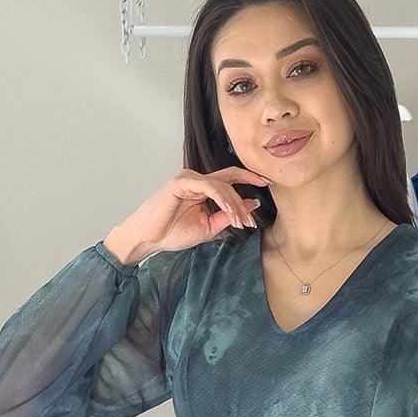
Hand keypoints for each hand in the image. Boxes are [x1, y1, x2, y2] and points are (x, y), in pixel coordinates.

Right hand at [108, 166, 270, 262]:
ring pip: (222, 185)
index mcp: (204, 188)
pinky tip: (230, 212)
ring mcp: (189, 178)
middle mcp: (198, 180)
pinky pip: (209, 187)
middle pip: (230, 178)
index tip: (267, 185)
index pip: (231, 178)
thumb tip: (251, 204)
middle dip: (247, 192)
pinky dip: (222, 199)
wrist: (150, 238)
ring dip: (235, 204)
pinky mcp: (182, 182)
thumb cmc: (173, 232)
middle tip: (254, 216)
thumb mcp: (208, 227)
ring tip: (242, 221)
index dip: (249, 178)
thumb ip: (228, 216)